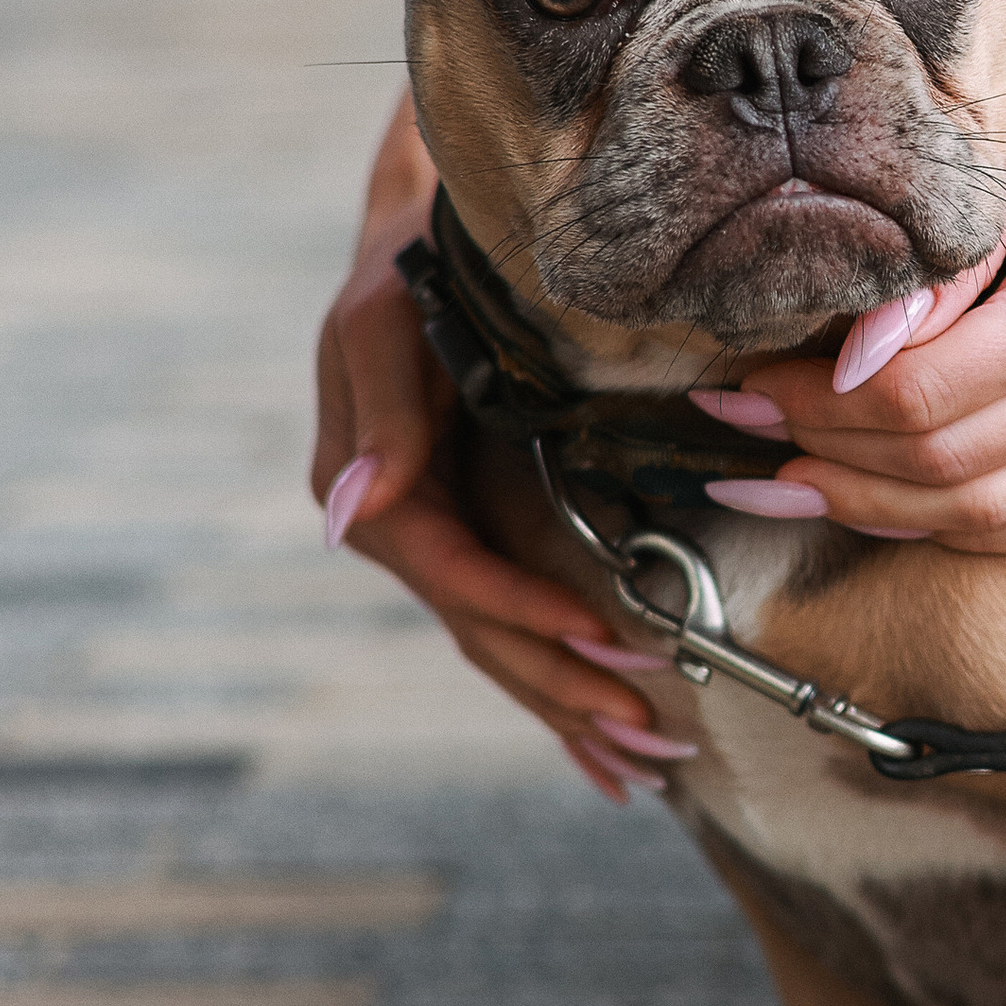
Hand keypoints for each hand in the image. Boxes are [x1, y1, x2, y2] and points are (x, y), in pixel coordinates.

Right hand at [310, 97, 694, 803]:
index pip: (454, 574)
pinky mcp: (474, 533)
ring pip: (502, 644)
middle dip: (564, 688)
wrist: (425, 238)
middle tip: (646, 740)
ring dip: (568, 707)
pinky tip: (603, 740)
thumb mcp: (385, 320)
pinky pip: (515, 622)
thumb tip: (359, 507)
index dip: (526, 611)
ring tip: (644, 767)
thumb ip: (381, 411)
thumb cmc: (410, 269)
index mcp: (371, 489)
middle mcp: (400, 528)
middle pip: (484, 632)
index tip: (603, 635)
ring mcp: (438, 540)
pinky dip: (557, 677)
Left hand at [731, 21, 1005, 553]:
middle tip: (738, 430)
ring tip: (782, 482)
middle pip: (948, 468)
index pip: (925, 395)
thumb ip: (939, 260)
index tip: (743, 382)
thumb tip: (853, 356)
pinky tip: (880, 500)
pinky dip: (953, 524)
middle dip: (823, 458)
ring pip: (988, 516)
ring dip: (873, 509)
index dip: (817, 404)